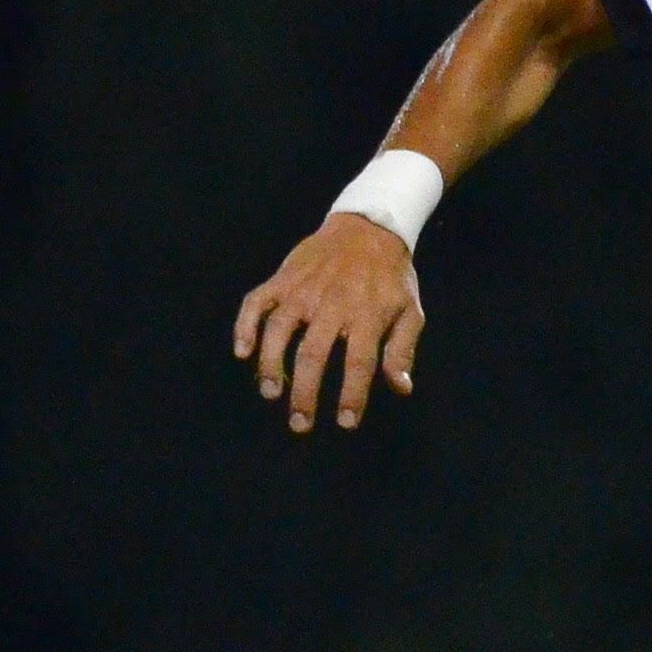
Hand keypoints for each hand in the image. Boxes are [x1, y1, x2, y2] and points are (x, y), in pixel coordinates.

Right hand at [233, 214, 423, 432]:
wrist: (368, 228)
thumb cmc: (391, 278)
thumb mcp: (410, 311)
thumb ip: (402, 349)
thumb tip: (401, 388)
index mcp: (367, 315)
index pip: (360, 362)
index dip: (352, 394)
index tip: (345, 423)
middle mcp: (332, 303)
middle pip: (314, 353)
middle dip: (305, 392)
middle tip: (300, 423)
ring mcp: (303, 290)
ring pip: (280, 329)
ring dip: (271, 363)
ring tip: (270, 392)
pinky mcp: (283, 279)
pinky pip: (257, 302)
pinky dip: (245, 325)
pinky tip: (241, 352)